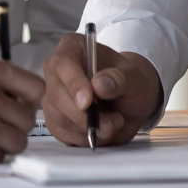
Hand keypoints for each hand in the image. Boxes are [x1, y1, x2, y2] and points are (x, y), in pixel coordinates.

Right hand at [42, 32, 162, 146]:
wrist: (131, 99)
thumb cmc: (129, 80)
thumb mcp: (134, 76)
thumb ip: (118, 79)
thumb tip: (99, 84)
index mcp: (73, 48)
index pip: (62, 63)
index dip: (73, 83)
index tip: (88, 102)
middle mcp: (58, 71)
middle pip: (56, 96)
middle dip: (84, 116)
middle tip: (112, 122)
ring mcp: (54, 97)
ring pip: (59, 119)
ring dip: (88, 129)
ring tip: (113, 123)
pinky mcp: (56, 120)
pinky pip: (63, 135)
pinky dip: (84, 138)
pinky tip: (100, 131)